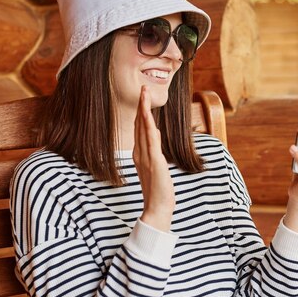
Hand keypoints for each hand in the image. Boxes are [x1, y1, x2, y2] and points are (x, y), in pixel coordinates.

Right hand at [133, 86, 174, 231]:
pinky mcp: (154, 162)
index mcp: (140, 154)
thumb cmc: (158, 190)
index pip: (140, 128)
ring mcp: (145, 157)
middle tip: (143, 88)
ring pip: (143, 129)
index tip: (144, 97)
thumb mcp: (156, 166)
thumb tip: (153, 133)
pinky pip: (150, 141)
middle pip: (139, 124)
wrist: (157, 208)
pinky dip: (148, 127)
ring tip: (145, 94)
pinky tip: (148, 116)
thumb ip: (153, 150)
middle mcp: (140, 153)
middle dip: (141, 105)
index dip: (141, 111)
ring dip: (144, 110)